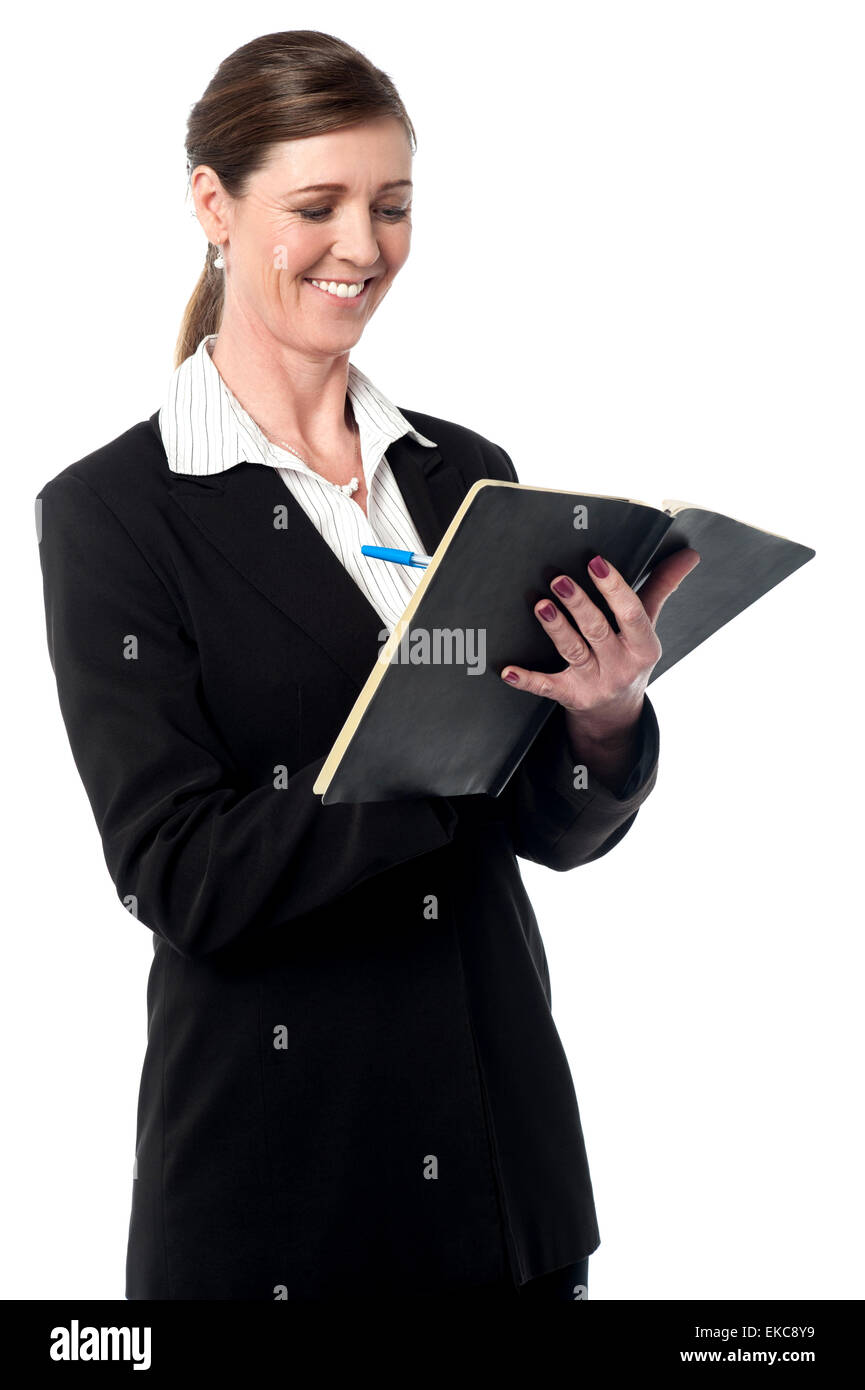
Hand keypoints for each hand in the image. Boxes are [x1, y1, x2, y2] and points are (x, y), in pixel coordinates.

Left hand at [500, 548, 700, 783]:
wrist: (617, 714)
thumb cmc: (630, 657)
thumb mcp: (648, 626)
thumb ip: (661, 587)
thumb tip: (689, 554)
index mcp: (643, 646)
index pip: (631, 614)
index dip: (614, 588)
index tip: (596, 563)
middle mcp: (620, 666)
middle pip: (598, 631)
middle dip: (579, 605)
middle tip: (559, 580)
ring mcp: (594, 684)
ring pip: (573, 653)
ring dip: (556, 629)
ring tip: (541, 605)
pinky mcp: (570, 697)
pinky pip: (547, 687)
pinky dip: (527, 680)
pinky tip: (509, 671)